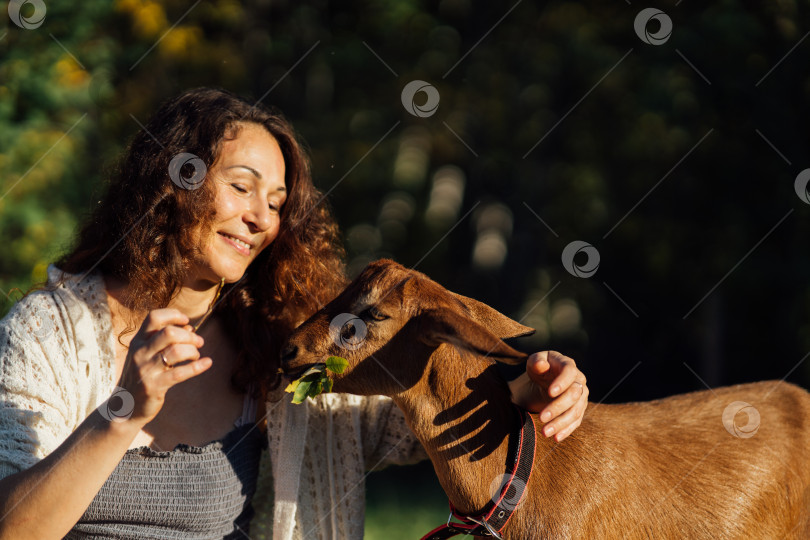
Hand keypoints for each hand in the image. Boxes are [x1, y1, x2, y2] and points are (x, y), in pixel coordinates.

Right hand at [116, 309, 211, 425]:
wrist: (124, 407)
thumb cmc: (142, 376)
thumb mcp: (148, 355)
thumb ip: (166, 340)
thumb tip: (190, 328)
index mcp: (138, 341)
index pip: (154, 317)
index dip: (174, 315)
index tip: (187, 321)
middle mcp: (140, 353)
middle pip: (169, 332)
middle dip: (189, 336)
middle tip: (199, 342)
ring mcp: (145, 370)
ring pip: (176, 351)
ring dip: (193, 351)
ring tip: (196, 356)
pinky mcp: (153, 386)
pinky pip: (180, 373)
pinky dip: (197, 366)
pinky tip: (207, 363)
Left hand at [508, 351, 587, 441]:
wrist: (543, 383)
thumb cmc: (539, 370)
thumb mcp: (534, 363)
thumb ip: (536, 362)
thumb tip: (542, 365)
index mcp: (568, 365)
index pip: (570, 372)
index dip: (562, 382)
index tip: (550, 392)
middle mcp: (579, 380)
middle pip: (574, 395)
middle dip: (557, 407)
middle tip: (541, 417)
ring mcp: (581, 396)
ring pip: (575, 411)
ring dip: (561, 423)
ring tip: (544, 432)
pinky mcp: (579, 410)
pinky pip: (576, 422)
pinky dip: (566, 430)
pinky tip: (556, 437)